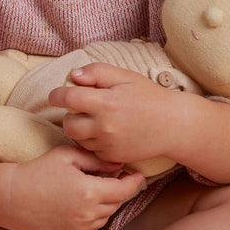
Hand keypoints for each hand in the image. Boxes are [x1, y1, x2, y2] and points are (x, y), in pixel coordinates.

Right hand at [7, 145, 145, 229]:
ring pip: (106, 215)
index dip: (134, 181)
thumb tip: (118, 166)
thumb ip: (96, 160)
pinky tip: (82, 201)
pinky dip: (94, 214)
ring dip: (106, 202)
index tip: (137, 174)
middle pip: (117, 202)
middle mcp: (88, 215)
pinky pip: (93, 225)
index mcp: (89, 192)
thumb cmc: (38, 171)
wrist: (11, 197)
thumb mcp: (67, 156)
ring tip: (94, 186)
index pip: (124, 190)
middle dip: (118, 189)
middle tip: (113, 175)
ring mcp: (80, 229)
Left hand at [48, 63, 184, 163]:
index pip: (68, 98)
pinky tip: (106, 132)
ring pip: (78, 139)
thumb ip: (97, 72)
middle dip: (68, 115)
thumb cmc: (149, 96)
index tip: (56, 95)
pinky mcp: (113, 157)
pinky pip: (92, 150)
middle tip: (79, 109)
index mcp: (105, 102)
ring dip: (80, 129)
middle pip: (68, 124)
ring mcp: (108, 144)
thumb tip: (73, 76)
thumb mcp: (125, 76)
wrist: (173, 125)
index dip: (56, 95)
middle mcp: (104, 126)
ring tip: (95, 120)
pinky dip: (94, 141)